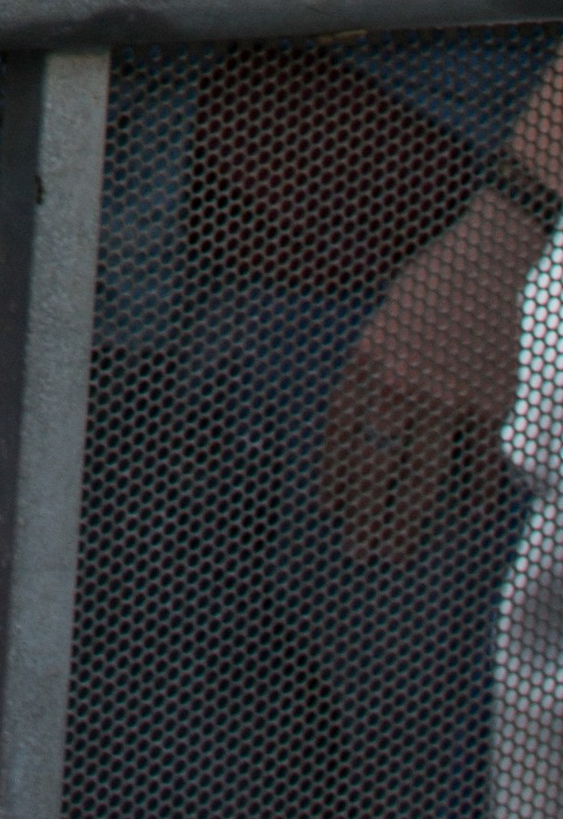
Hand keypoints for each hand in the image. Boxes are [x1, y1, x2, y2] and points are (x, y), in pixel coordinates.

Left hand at [319, 194, 537, 561]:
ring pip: (422, 476)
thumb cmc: (424, 294)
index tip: (329, 508)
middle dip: (362, 514)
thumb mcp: (379, 327)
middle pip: (375, 464)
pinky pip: (480, 460)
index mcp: (367, 361)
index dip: (333, 474)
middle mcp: (400, 384)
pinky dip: (480, 491)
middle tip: (357, 552)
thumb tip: (361, 436)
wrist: (479, 265)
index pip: (341, 431)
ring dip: (406, 520)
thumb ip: (370, 378)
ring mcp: (446, 397)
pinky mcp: (489, 403)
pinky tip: (476, 517)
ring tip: (395, 552)